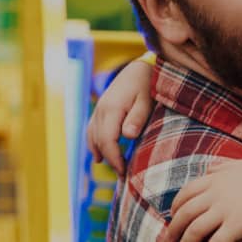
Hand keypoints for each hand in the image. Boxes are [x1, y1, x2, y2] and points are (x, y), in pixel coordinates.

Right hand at [85, 59, 153, 174]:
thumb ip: (138, 117)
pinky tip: (99, 155)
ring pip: (92, 136)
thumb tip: (128, 135)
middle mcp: (102, 109)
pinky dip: (94, 143)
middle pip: (99, 141)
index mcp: (112, 109)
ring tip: (114, 167)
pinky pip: (92, 129)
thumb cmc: (149, 83)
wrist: (141, 67)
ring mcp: (99, 108)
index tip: (124, 171)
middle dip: (110, 159)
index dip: (114, 158)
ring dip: (101, 153)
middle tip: (123, 175)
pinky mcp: (101, 108)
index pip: (107, 140)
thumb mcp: (148, 99)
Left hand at [165, 160, 241, 241]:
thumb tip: (209, 166)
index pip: (186, 192)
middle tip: (168, 239)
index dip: (176, 207)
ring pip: (194, 229)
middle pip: (185, 212)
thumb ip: (225, 165)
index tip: (173, 217)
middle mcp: (218, 191)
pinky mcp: (237, 224)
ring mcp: (226, 208)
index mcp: (218, 177)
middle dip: (173, 228)